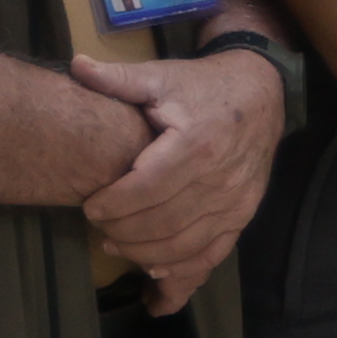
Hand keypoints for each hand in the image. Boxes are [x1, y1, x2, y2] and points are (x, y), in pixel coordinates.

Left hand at [77, 48, 280, 304]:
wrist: (261, 92)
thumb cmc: (202, 86)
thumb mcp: (161, 75)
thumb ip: (118, 78)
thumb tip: (76, 65)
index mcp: (196, 143)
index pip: (147, 188)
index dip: (114, 204)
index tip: (89, 207)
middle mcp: (220, 178)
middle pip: (162, 222)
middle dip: (123, 231)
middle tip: (98, 227)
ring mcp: (236, 202)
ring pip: (184, 245)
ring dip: (145, 253)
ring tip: (116, 245)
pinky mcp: (244, 215)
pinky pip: (213, 254)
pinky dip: (183, 270)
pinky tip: (155, 272)